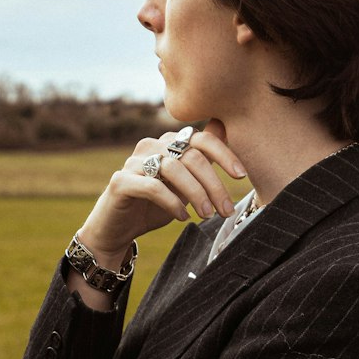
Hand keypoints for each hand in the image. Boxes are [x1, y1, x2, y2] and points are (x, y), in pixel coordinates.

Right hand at [76, 119, 246, 266]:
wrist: (117, 230)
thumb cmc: (154, 206)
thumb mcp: (185, 185)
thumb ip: (201, 161)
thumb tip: (225, 129)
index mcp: (168, 144)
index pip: (200, 139)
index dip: (224, 154)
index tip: (241, 176)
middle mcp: (151, 146)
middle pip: (191, 156)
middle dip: (213, 185)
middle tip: (226, 210)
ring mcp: (134, 162)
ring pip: (174, 169)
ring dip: (196, 194)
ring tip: (207, 215)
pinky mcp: (120, 181)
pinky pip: (153, 187)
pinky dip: (172, 202)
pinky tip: (183, 216)